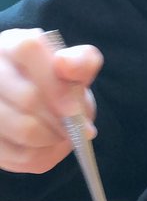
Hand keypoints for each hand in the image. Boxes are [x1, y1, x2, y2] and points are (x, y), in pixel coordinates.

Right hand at [0, 29, 102, 174]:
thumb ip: (80, 61)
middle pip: (28, 98)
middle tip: (78, 130)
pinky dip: (41, 156)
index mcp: (12, 45)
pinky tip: (49, 147)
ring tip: (64, 136)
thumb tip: (65, 64)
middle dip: (61, 118)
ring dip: (53, 138)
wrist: (37, 105)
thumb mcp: (74, 67)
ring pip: (22, 129)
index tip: (75, 111)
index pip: (29, 51)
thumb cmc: (56, 83)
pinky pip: (17, 155)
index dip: (56, 83)